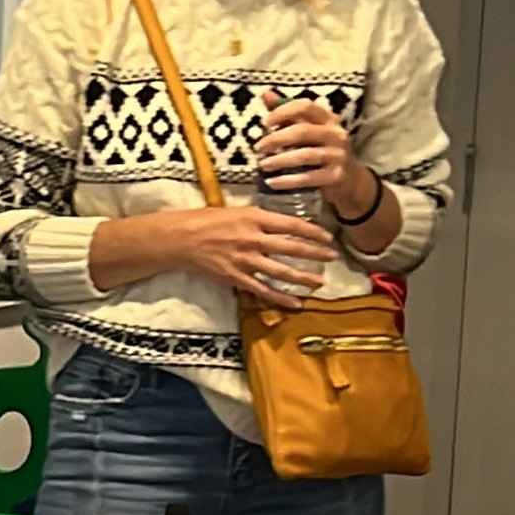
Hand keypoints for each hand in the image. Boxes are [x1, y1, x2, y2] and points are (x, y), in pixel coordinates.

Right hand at [160, 207, 333, 310]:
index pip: (291, 225)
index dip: (312, 232)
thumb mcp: (237, 211)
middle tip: (332, 257)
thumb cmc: (207, 220)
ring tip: (320, 282)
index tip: (327, 237)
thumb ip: (260, 219)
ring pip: (281, 271)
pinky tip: (296, 303)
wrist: (182, 239)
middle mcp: (253, 239)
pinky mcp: (237, 277)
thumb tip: (282, 224)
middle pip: (291, 248)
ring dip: (303, 277)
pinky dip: (280, 298)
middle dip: (314, 254)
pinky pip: (263, 290)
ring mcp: (246, 260)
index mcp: (254, 218)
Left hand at [254, 92, 361, 199]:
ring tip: (263, 165)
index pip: (305, 106)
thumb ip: (289, 114)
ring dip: (280, 160)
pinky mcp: (335, 176)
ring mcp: (337, 155)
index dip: (283, 111)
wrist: (350, 180)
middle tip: (258, 147)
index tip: (266, 122)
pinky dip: (287, 181)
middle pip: (302, 131)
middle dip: (277, 138)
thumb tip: (266, 94)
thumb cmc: (323, 150)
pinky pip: (307, 177)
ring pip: (305, 155)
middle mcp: (335, 134)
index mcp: (328, 119)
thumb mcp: (310, 129)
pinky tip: (272, 182)